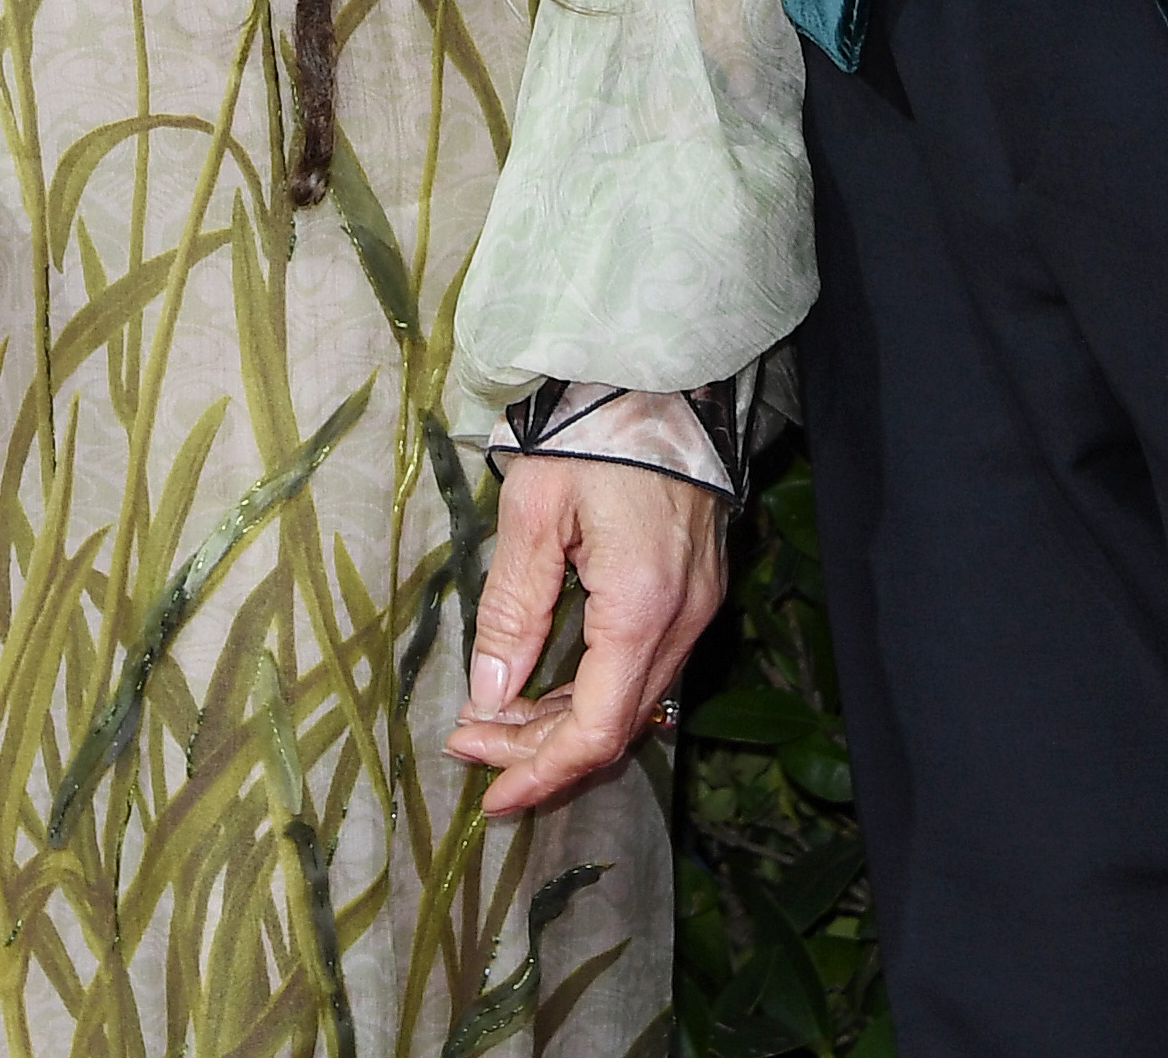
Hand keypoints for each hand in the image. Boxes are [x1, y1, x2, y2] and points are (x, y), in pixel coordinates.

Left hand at [441, 455, 727, 820]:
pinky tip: (548, 686)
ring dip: (563, 723)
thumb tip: (488, 693)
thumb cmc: (593, 428)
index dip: (539, 772)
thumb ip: (511, 607)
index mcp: (641, 606)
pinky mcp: (696, 590)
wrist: (665, 373)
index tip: (487, 793)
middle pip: (613, 726)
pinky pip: (646, 669)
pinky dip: (595, 691)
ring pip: (631, 702)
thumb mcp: (533, 509)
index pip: (595, 730)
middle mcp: (682, 620)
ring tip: (495, 720)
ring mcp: (697, 606)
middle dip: (538, 751)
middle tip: (470, 746)